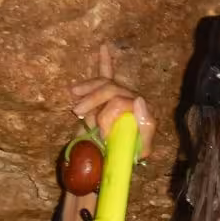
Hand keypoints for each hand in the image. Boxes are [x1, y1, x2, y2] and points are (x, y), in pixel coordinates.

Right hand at [58, 44, 154, 220]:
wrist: (99, 173)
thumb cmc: (115, 166)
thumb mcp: (132, 154)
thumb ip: (141, 130)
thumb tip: (139, 99)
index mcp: (143, 120)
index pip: (130, 102)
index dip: (111, 111)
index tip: (96, 125)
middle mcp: (135, 108)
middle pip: (115, 91)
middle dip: (95, 102)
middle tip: (78, 114)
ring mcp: (120, 101)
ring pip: (104, 85)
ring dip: (89, 94)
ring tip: (76, 107)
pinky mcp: (106, 98)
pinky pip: (107, 76)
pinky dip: (105, 62)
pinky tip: (104, 47)